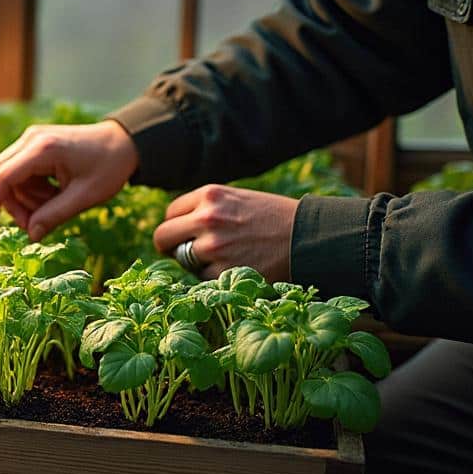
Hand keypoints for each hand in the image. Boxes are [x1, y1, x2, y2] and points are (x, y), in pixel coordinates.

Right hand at [0, 121, 138, 239]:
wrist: (125, 142)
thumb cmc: (109, 166)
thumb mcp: (84, 197)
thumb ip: (54, 216)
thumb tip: (30, 236)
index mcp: (43, 148)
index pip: (2, 177)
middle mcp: (30, 139)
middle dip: (11, 205)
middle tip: (34, 224)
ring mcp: (31, 140)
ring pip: (9, 177)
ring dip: (25, 199)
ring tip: (55, 204)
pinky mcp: (34, 145)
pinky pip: (19, 173)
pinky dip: (31, 190)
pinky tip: (54, 194)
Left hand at [152, 185, 298, 280]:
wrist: (309, 238)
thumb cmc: (273, 218)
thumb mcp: (236, 198)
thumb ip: (205, 207)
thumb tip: (174, 226)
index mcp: (209, 195)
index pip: (170, 213)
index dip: (177, 226)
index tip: (185, 234)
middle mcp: (207, 218)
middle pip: (163, 237)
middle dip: (171, 246)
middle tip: (183, 252)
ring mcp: (213, 247)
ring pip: (182, 260)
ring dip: (195, 263)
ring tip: (222, 258)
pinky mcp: (223, 272)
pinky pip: (201, 278)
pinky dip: (213, 277)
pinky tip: (235, 268)